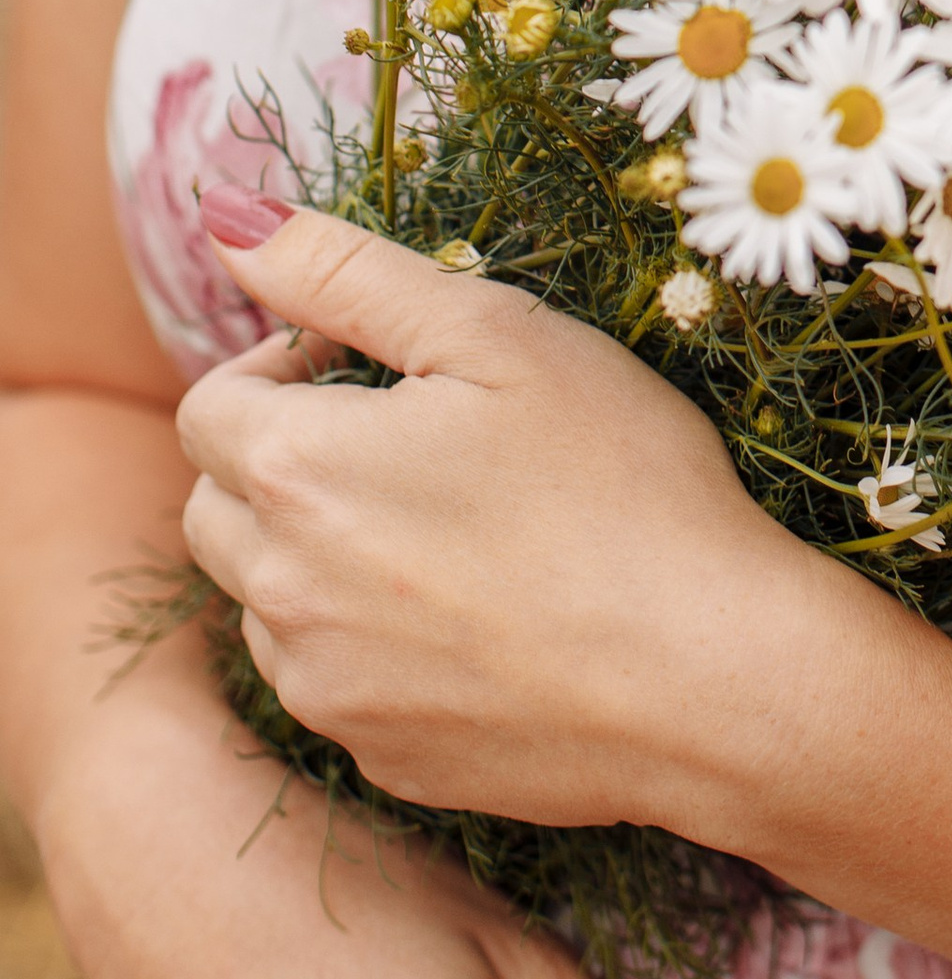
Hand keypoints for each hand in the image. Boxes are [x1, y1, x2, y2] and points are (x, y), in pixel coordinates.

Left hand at [175, 206, 824, 829]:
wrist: (715, 675)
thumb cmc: (623, 483)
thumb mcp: (497, 335)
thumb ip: (346, 272)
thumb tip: (226, 218)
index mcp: (299, 473)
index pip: (210, 407)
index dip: (281, 369)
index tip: (370, 369)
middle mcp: (281, 593)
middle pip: (216, 509)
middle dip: (280, 462)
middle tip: (407, 443)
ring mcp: (329, 690)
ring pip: (267, 605)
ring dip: (317, 558)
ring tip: (451, 531)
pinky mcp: (383, 760)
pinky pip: (337, 685)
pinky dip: (373, 643)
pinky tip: (481, 617)